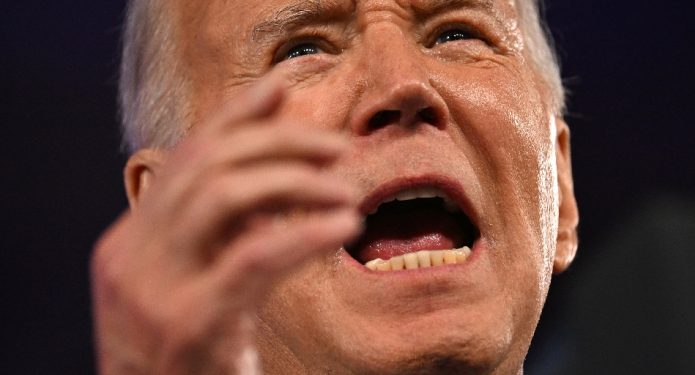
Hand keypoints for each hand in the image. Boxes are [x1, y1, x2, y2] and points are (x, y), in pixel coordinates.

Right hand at [91, 74, 360, 373]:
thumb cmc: (190, 359)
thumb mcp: (200, 283)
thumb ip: (229, 231)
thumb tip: (281, 170)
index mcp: (130, 241)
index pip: (188, 155)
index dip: (238, 114)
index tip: (287, 86)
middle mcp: (130, 255)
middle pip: (208, 164)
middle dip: (280, 143)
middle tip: (338, 147)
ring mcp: (152, 290)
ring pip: (225, 195)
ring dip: (296, 180)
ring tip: (346, 189)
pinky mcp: (188, 324)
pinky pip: (253, 257)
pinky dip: (304, 233)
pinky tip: (342, 226)